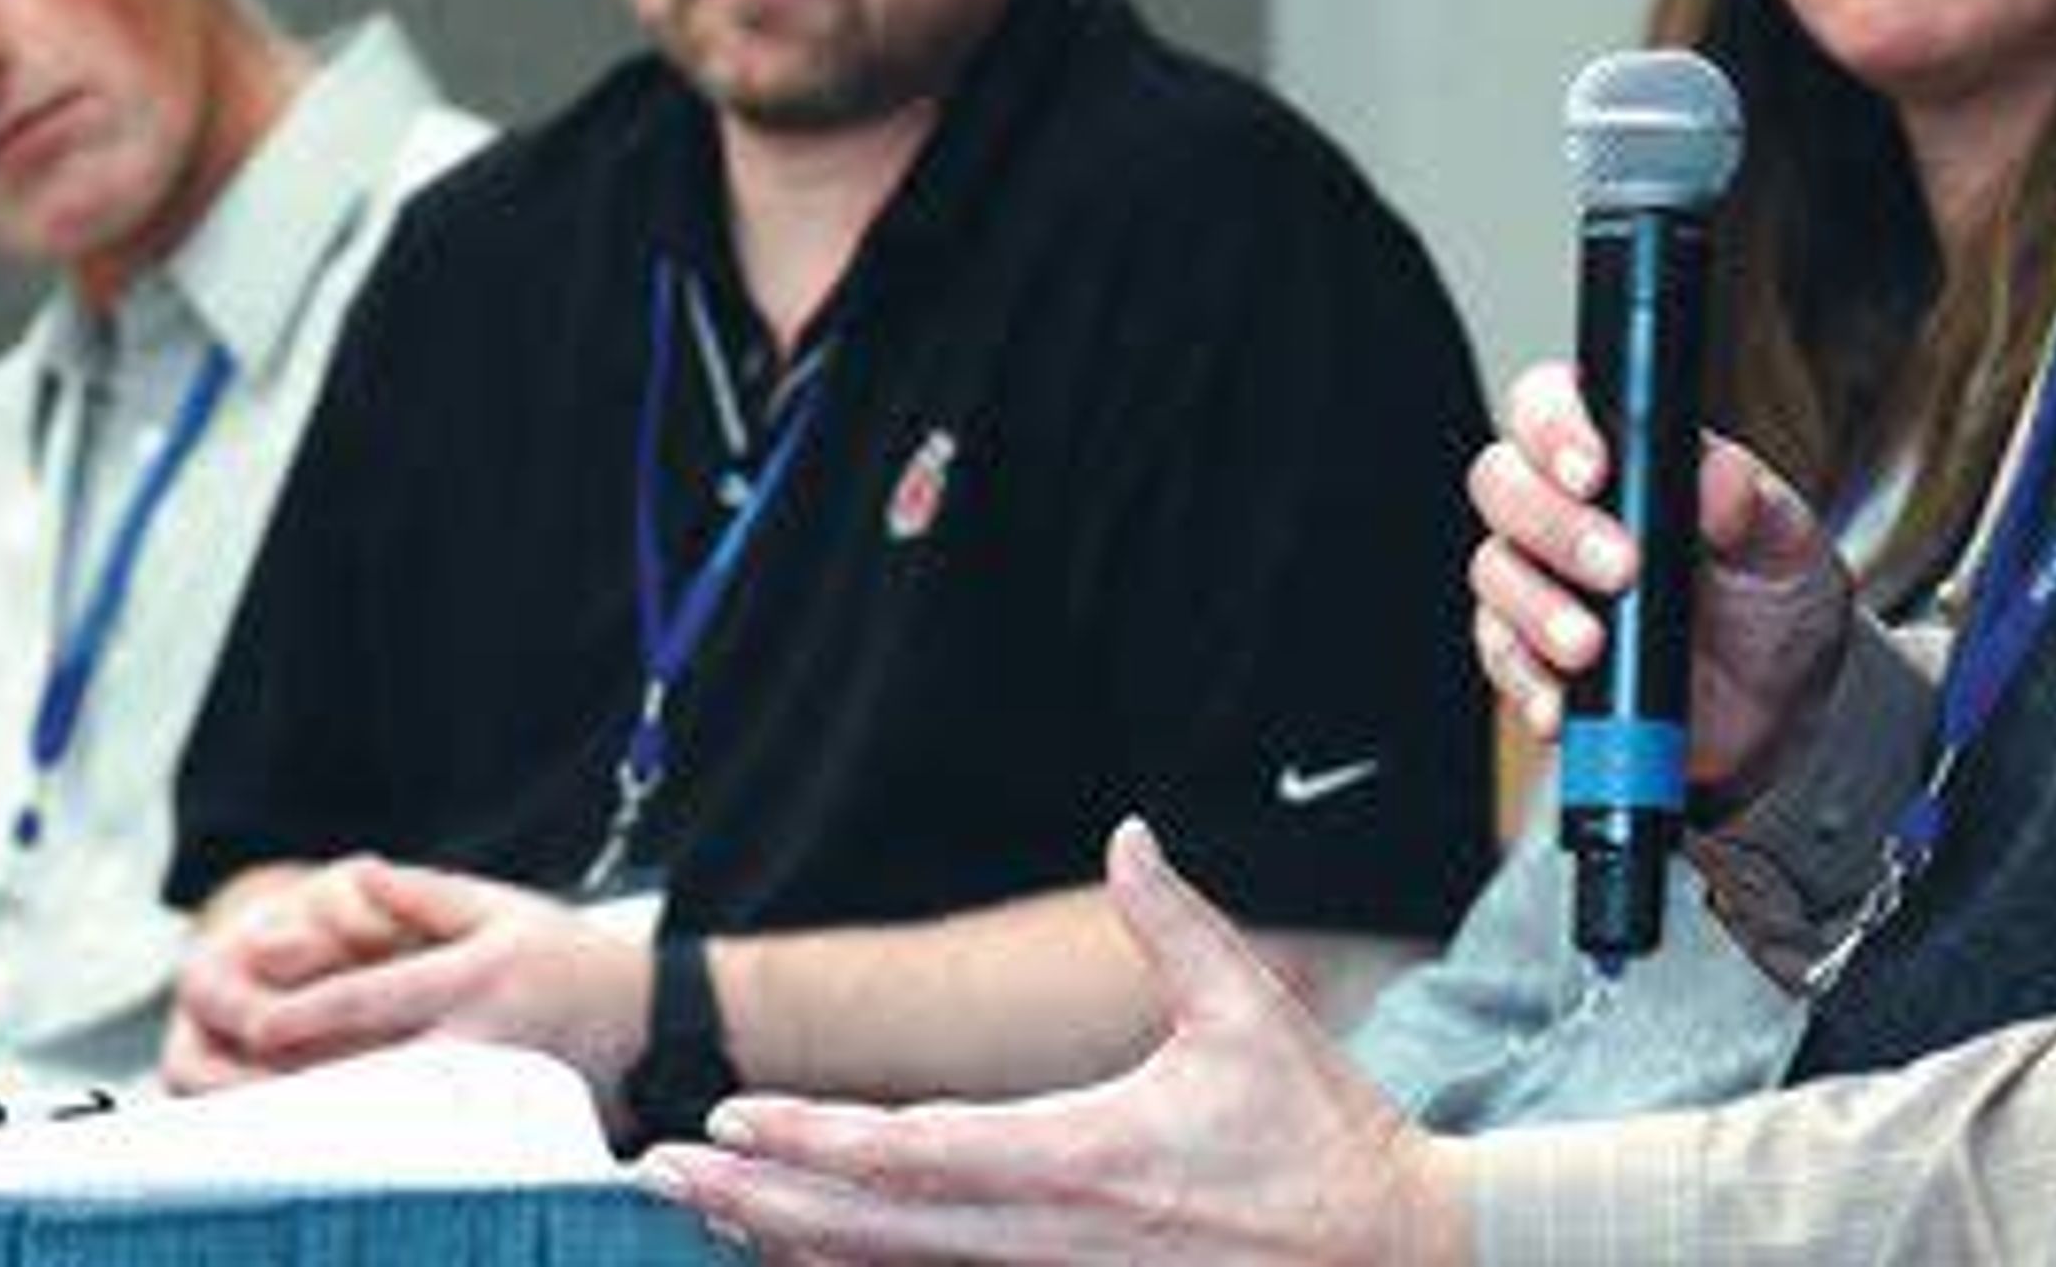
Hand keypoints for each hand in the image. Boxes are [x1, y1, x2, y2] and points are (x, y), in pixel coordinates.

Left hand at [168, 858, 648, 1098]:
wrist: (640, 1020)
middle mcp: (474, 1040)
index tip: (258, 1019)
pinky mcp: (482, 1120)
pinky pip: (407, 1128)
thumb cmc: (563, 956)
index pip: (378, 999)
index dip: (313, 1010)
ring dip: (322, 1109)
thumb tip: (352, 874)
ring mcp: (480, 1088)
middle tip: (238, 1074)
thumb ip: (418, 894)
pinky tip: (318, 1126)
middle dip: (300, 1077)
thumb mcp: (496, 904)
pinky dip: (359, 1126)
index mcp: (474, 978)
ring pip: (384, 1110)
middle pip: (368, 1071)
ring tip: (262, 1105)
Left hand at [639, 819, 1459, 1266]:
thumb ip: (1178, 921)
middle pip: (871, 1228)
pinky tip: (806, 1244)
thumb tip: (1128, 833)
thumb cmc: (1322, 1136)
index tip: (728, 1112)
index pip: (915, 1154)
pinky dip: (861, 1266)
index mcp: (1088, 1161)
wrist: (1391, 1256)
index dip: (812, 1136)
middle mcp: (1052, 1239)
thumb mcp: (1253, 1013)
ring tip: (708, 1206)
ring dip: (793, 1239)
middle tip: (664, 1170)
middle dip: (759, 1198)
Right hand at [1465, 361, 1852, 808]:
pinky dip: (1527, 680)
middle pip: (1503, 482)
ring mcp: (1541, 581)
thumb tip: (1719, 475)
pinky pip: (1501, 658)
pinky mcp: (1532, 656)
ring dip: (1537, 608)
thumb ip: (1754, 504)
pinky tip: (1562, 700)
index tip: (1594, 471)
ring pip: (1494, 569)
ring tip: (1590, 644)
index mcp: (1621, 453)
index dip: (1555, 426)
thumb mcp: (1786, 546)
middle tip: (1621, 567)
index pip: (1553, 404)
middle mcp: (1565, 507)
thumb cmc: (1774, 604)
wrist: (1776, 712)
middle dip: (1554, 525)